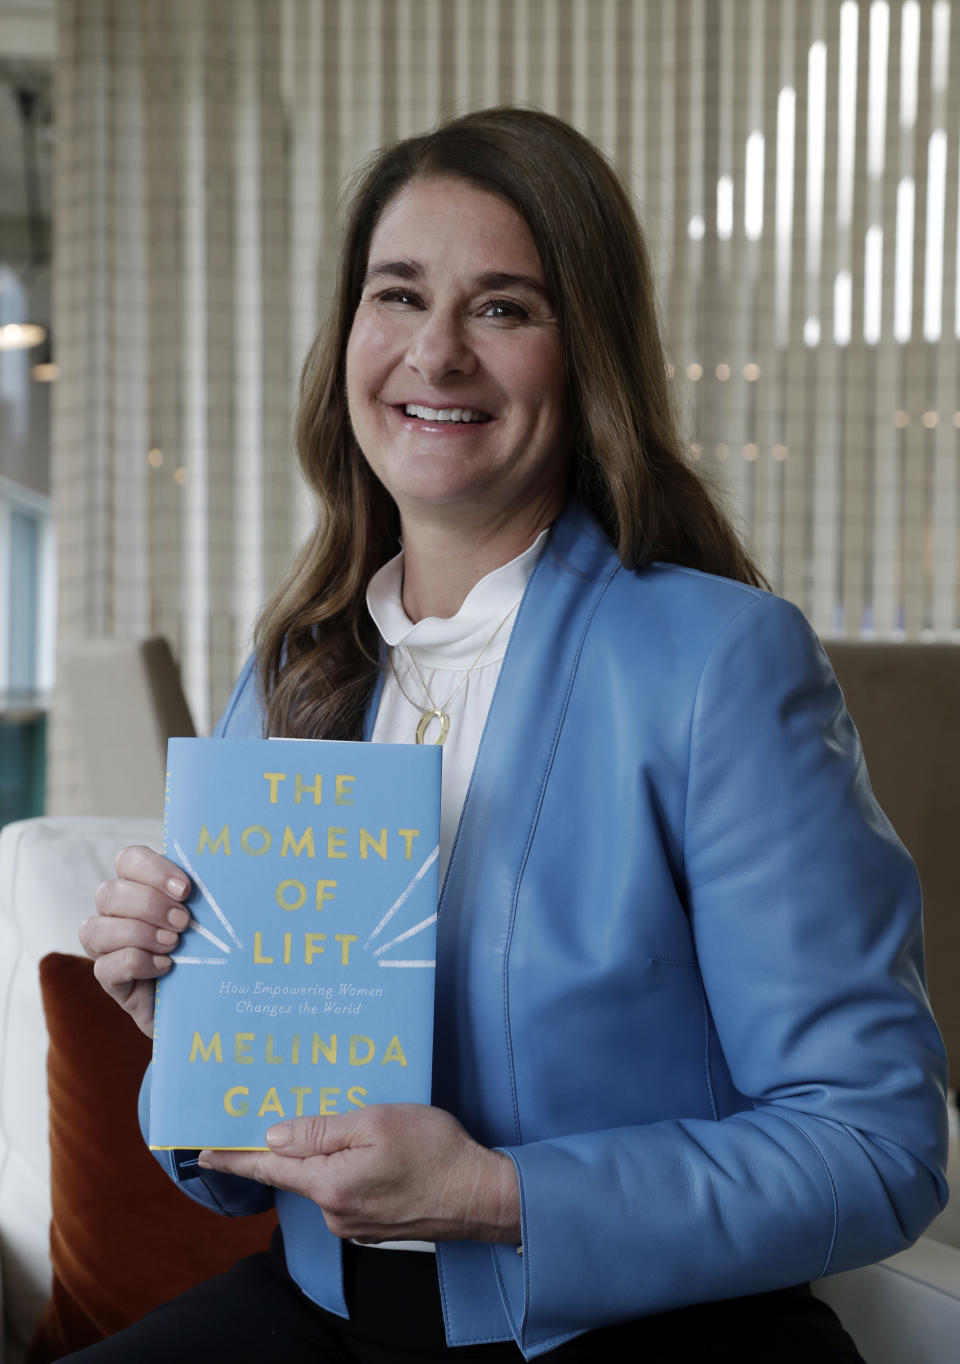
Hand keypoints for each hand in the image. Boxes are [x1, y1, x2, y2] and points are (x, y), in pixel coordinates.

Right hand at [78, 844, 191, 1036]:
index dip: (153, 870)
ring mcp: (106, 948)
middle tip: (184, 922)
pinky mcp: (110, 981)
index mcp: (139, 887)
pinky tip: (165, 967)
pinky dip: (137, 963)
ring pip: (95, 929)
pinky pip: (105, 966)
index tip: (185, 890)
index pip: (128, 860)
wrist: (207, 998)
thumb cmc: (207, 948)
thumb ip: (203, 894)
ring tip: (173, 945)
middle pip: (109, 893)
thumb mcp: (207, 917)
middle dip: (149, 906)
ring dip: (139, 934)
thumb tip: (217, 875)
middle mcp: (115, 914)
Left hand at [198, 1104, 521, 1244]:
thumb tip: (275, 1136)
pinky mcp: (374, 1223)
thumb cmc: (435, 1152)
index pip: (269, 1169)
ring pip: (324, 1179)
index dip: (235, 1158)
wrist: (481, 1195)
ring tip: (344, 1120)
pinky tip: (369, 1148)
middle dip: (291, 1143)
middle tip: (285, 1106)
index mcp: (329, 1184)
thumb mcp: (376, 1122)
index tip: (203, 1153)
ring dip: (326, 1153)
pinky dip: (346, 1168)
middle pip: (297, 1172)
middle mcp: (335, 1211)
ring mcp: (354, 1222)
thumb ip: (322, 1129)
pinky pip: (346, 1189)